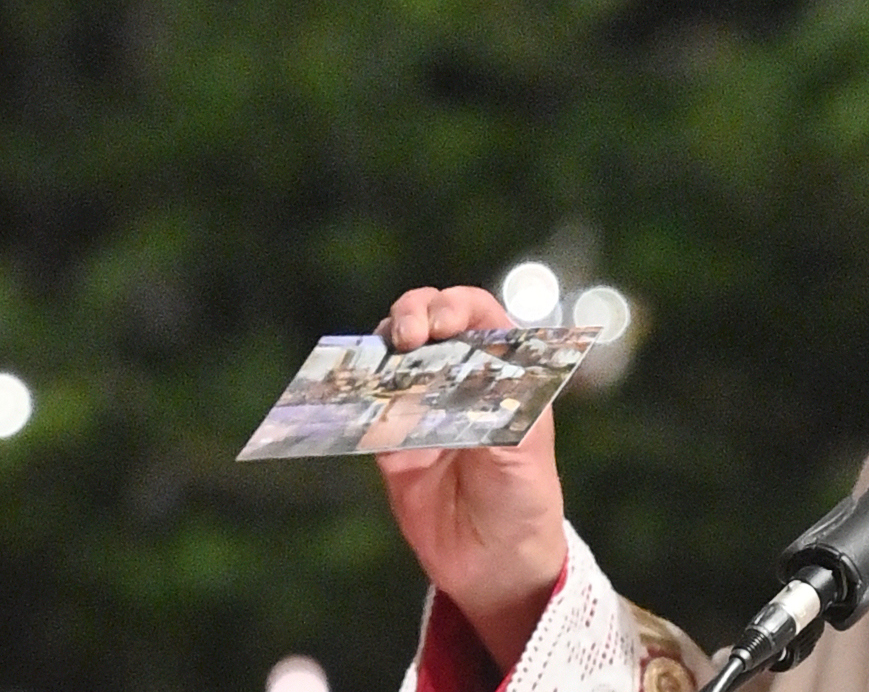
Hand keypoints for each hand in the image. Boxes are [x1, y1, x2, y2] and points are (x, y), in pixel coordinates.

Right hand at [374, 286, 568, 672]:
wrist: (494, 564)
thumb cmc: (524, 500)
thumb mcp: (523, 454)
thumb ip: (495, 414)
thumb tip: (465, 379)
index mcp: (504, 372)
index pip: (480, 317)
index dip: (456, 306)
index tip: (440, 322)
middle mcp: (461, 380)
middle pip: (428, 324)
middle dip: (412, 315)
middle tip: (405, 336)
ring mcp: (422, 407)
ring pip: (392, 358)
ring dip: (379, 350)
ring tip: (376, 362)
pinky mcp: (390, 442)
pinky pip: (365, 408)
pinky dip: (352, 396)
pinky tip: (344, 394)